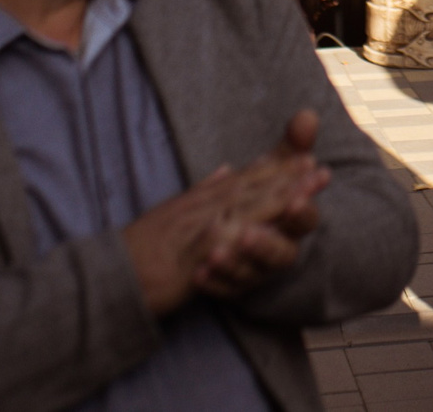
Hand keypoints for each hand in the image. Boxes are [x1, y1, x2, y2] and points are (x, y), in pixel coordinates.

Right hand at [123, 112, 330, 314]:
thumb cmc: (145, 248)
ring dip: (275, 199)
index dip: (280, 169)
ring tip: (305, 192)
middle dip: (287, 179)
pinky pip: (221, 242)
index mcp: (204, 200)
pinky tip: (268, 228)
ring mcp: (197, 229)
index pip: (248, 180)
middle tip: (319, 169)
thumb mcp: (177, 213)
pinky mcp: (190, 255)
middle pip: (252, 190)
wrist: (114, 273)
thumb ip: (205, 191)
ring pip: (243, 210)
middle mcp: (203, 209)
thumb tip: (229, 169)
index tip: (309, 158)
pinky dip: (244, 233)